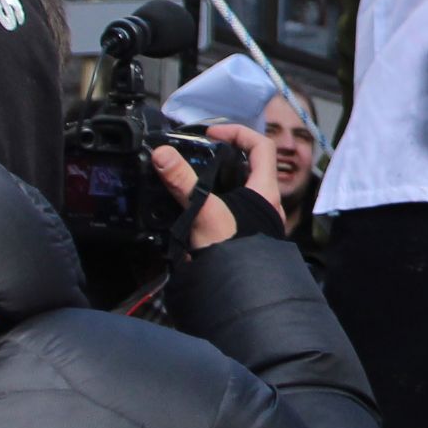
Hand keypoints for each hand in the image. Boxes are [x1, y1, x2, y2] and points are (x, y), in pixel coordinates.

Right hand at [152, 120, 287, 249]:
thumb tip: (163, 155)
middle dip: (222, 158)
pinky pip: (227, 211)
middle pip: (248, 167)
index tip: (213, 133)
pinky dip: (209, 205)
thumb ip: (182, 182)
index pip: (261, 146)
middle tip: (198, 155)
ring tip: (190, 179)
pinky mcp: (240, 236)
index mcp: (264, 191)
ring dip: (214, 183)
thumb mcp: (205, 212)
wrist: (238, 295)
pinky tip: (190, 209)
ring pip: (236, 191)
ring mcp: (253, 221)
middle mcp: (264, 204)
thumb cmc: (234, 256)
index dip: (238, 132)